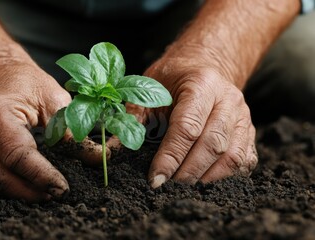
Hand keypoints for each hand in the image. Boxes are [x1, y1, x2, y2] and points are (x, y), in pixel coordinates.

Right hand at [0, 58, 103, 200]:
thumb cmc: (24, 82)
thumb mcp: (54, 98)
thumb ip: (73, 131)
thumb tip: (100, 158)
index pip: (18, 156)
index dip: (41, 176)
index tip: (63, 188)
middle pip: (3, 177)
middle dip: (33, 191)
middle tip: (58, 194)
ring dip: (21, 193)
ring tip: (46, 191)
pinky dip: (9, 189)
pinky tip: (27, 185)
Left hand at [114, 58, 257, 187]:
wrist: (204, 66)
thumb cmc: (172, 78)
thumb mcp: (149, 88)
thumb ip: (132, 118)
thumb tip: (112, 152)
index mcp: (201, 85)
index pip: (187, 128)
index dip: (170, 157)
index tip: (155, 178)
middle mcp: (228, 99)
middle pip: (213, 145)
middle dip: (188, 172)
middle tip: (169, 187)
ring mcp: (243, 116)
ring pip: (232, 156)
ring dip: (208, 178)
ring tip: (184, 187)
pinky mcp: (249, 130)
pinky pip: (245, 160)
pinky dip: (227, 176)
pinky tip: (206, 181)